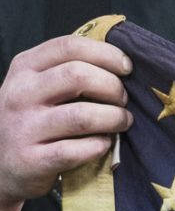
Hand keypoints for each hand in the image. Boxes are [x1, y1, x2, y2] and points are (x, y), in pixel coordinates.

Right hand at [0, 35, 133, 205]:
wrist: (1, 163)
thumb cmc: (32, 119)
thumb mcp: (38, 86)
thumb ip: (69, 70)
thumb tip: (122, 64)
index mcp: (24, 68)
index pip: (69, 46)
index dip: (107, 54)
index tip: (127, 67)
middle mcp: (20, 94)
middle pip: (78, 75)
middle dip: (113, 87)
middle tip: (123, 100)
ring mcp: (22, 128)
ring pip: (83, 115)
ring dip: (114, 118)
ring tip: (122, 121)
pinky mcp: (31, 161)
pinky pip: (77, 150)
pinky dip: (100, 146)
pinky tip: (103, 144)